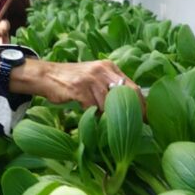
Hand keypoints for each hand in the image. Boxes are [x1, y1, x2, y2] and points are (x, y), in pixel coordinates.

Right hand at [26, 60, 144, 111]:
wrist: (48, 75)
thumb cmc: (73, 80)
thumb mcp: (95, 78)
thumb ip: (110, 87)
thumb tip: (130, 107)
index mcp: (109, 67)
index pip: (133, 87)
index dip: (142, 105)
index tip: (147, 119)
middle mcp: (102, 70)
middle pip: (126, 94)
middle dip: (132, 112)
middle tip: (136, 127)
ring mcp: (91, 78)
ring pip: (108, 104)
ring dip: (107, 116)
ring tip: (104, 121)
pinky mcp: (79, 88)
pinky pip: (92, 107)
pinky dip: (92, 115)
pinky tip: (89, 116)